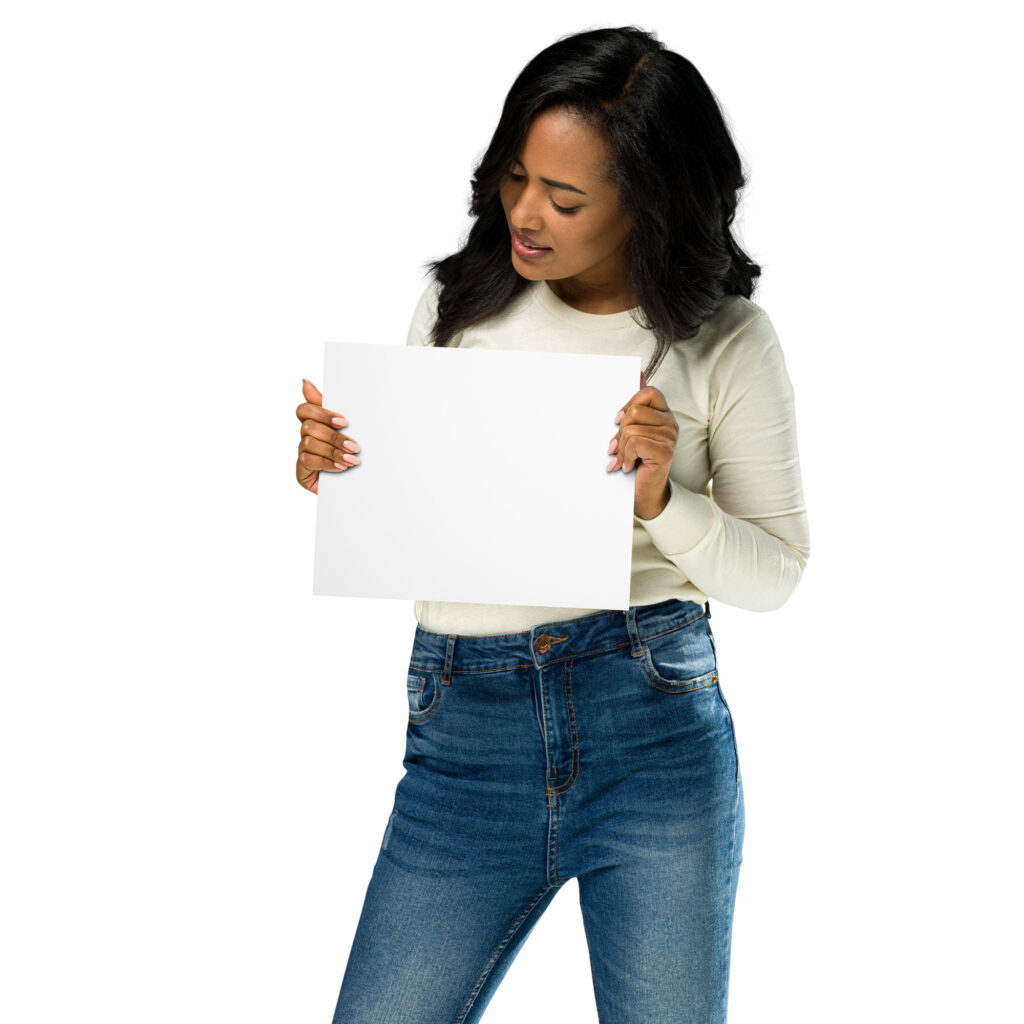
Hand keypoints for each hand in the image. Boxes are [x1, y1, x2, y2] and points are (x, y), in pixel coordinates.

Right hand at [295, 378, 360, 493]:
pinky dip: (327, 464)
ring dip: (334, 452)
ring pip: (310, 444)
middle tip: (355, 446)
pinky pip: (309, 461)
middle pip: (309, 427)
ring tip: (353, 460)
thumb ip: (330, 406)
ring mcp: (302, 453)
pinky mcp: (301, 470)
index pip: (305, 409)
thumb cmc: (351, 453)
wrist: (358, 484)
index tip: (344, 421)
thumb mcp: (348, 428)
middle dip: (334, 436)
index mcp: (315, 423)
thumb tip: (304, 381)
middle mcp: (305, 436)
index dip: (322, 413)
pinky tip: (341, 468)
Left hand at [606, 369, 677, 519]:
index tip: (618, 421)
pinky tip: (628, 466)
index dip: (629, 404)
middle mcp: (671, 422)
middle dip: (620, 431)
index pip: (648, 392)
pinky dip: (626, 456)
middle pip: (635, 411)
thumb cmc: (637, 461)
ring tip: (624, 459)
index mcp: (663, 414)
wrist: (644, 493)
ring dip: (622, 447)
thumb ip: (635, 404)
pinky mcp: (665, 450)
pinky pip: (635, 442)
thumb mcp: (632, 431)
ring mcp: (670, 436)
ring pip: (632, 428)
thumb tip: (638, 372)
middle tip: (617, 447)